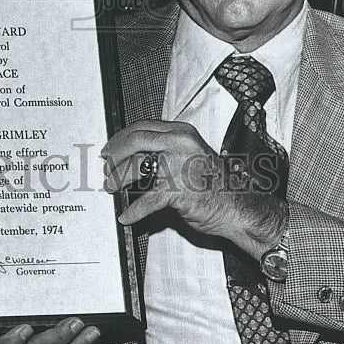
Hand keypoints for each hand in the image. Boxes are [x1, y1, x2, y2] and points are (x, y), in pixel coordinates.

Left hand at [102, 120, 287, 260]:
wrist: (238, 206)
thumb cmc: (214, 183)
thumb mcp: (190, 155)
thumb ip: (165, 150)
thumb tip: (133, 155)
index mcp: (181, 132)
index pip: (143, 127)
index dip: (122, 137)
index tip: (110, 147)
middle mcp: (179, 144)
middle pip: (136, 141)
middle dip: (115, 153)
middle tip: (105, 164)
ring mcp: (178, 166)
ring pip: (136, 167)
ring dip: (118, 179)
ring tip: (112, 187)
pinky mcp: (178, 190)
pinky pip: (147, 200)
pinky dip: (134, 211)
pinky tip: (126, 216)